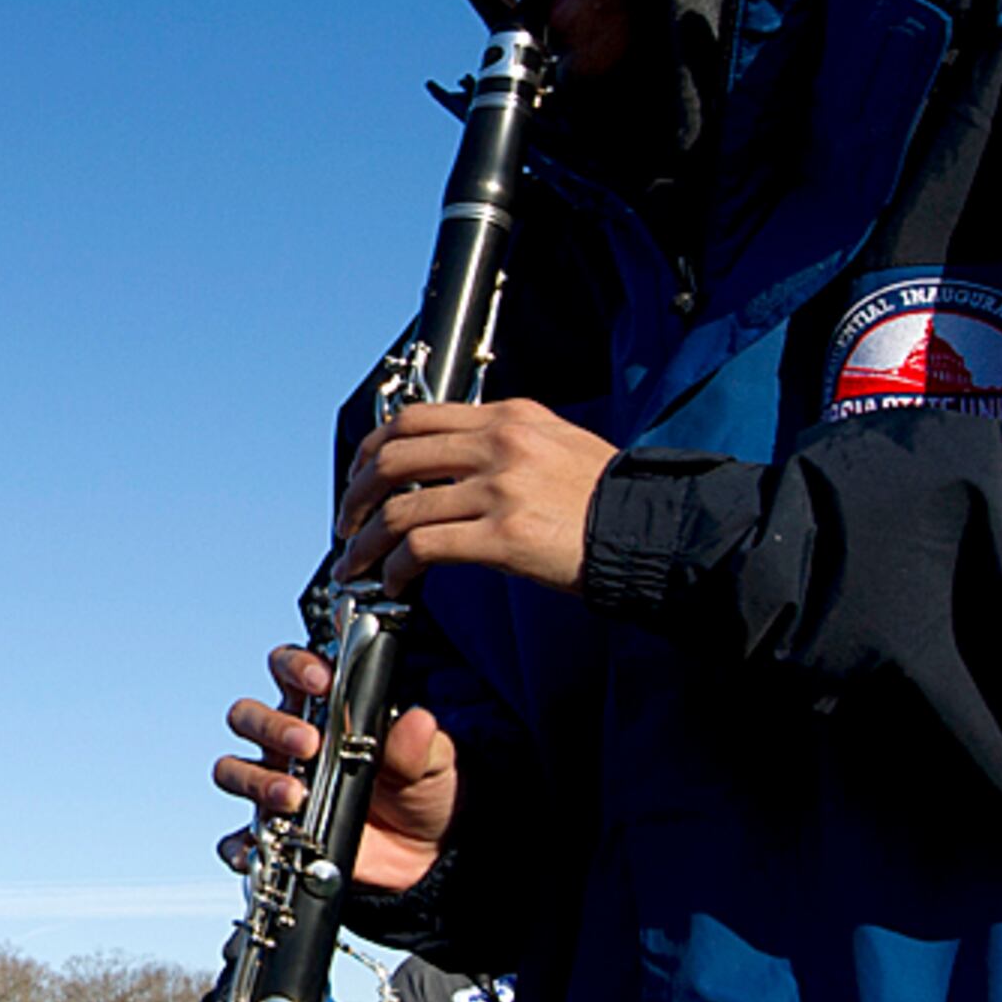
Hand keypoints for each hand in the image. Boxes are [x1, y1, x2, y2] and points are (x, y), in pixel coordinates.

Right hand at [209, 643, 456, 893]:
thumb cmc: (420, 793)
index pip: (290, 670)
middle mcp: (289, 745)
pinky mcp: (274, 835)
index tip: (321, 681)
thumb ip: (420, 745)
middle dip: (272, 726)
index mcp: (324, 711)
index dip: (296, 667)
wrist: (424, 855)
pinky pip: (237, 839)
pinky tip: (261, 848)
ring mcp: (276, 788)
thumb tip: (417, 721)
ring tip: (294, 796)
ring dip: (257, 780)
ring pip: (233, 770)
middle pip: (248, 716)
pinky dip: (241, 844)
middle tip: (308, 744)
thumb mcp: (433, 765)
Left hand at [335, 399, 613, 594]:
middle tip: (348, 523)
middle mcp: (500, 444)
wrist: (653, 532)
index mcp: (509, 418)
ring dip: (366, 542)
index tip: (360, 476)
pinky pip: (422, 549)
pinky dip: (395, 569)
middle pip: (393, 457)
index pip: (416, 418)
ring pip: (399, 509)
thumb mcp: (558, 443)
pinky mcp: (503, 536)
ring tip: (357, 564)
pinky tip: (395, 584)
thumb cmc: (609, 499)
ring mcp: (499, 489)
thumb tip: (452, 461)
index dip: (373, 449)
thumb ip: (505, 443)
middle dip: (356, 494)